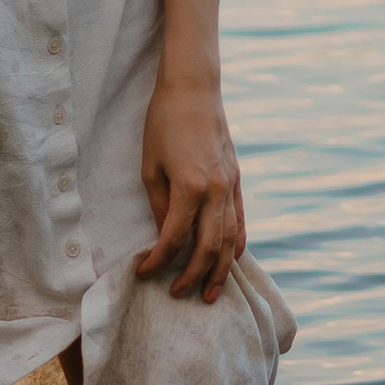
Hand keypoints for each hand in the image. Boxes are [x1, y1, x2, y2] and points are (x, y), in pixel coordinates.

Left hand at [137, 68, 245, 303]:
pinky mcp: (237, 178)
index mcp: (189, 187)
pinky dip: (238, 242)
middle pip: (209, 247)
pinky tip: (234, 259)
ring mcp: (231, 184)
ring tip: (212, 293)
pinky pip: (241, 218)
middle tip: (179, 295)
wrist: (193, 89)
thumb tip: (164, 235)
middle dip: (194, 275)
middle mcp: (216, 190)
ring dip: (222, 268)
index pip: (174, 238)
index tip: (144, 273)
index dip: (158, 261)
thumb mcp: (150, 166)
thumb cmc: (163, 124)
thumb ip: (160, 205)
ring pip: (231, 238)